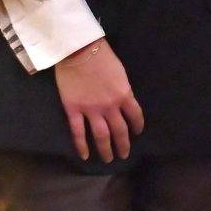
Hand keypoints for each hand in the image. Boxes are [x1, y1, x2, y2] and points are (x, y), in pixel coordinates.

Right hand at [54, 38, 142, 162]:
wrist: (78, 51)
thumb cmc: (102, 58)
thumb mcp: (121, 74)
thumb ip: (123, 90)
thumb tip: (125, 102)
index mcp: (124, 95)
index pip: (135, 116)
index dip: (137, 126)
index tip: (137, 132)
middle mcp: (110, 106)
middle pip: (120, 131)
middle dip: (123, 145)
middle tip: (124, 155)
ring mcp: (91, 110)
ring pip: (101, 136)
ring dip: (106, 149)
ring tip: (109, 159)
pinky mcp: (73, 110)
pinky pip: (78, 132)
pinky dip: (82, 145)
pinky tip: (85, 156)